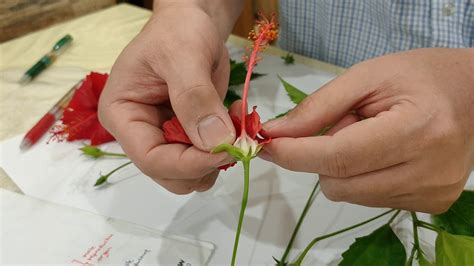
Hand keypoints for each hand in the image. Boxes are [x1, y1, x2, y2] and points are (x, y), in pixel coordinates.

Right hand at [98, 4, 237, 193]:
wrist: (192, 24)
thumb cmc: (178, 31)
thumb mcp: (183, 55)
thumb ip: (195, 98)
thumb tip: (215, 142)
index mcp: (123, 115)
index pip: (151, 159)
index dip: (188, 163)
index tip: (225, 151)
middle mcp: (140, 133)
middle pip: (170, 174)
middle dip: (204, 164)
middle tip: (234, 140)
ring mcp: (165, 137)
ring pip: (191, 173)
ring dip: (217, 157)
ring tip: (234, 122)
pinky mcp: (188, 136)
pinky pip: (207, 157)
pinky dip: (226, 147)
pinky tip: (235, 120)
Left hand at [262, 48, 473, 212]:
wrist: (472, 94)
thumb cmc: (418, 76)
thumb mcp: (365, 77)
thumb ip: (318, 107)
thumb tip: (276, 134)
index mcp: (416, 130)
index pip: (339, 157)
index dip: (296, 154)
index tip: (267, 144)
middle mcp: (428, 172)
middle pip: (338, 184)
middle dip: (321, 157)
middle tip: (344, 125)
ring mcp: (430, 194)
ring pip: (349, 195)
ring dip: (342, 168)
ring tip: (369, 137)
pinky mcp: (430, 205)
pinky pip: (368, 199)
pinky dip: (361, 177)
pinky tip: (382, 154)